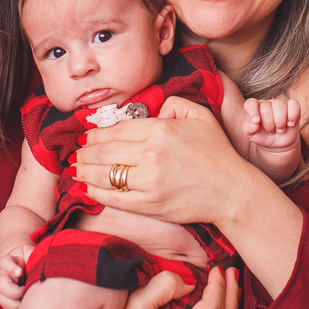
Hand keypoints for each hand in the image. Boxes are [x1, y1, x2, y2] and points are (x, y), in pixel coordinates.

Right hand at [0, 245, 32, 308]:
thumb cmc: (30, 257)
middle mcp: (4, 275)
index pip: (5, 262)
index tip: (20, 272)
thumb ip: (33, 255)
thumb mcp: (32, 252)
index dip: (11, 268)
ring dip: (15, 304)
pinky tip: (26, 307)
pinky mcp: (7, 299)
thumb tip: (38, 262)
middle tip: (25, 291)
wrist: (26, 265)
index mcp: (10, 261)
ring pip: (2, 299)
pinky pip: (7, 308)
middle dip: (14, 292)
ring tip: (26, 301)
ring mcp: (4, 288)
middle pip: (1, 285)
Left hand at [74, 96, 259, 226]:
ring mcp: (149, 182)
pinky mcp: (150, 204)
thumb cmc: (217, 153)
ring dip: (84, 172)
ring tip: (76, 170)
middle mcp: (151, 155)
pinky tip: (88, 188)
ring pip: (104, 175)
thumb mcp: (200, 116)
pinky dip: (96, 193)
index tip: (88, 137)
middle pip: (104, 151)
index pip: (116, 129)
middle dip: (84, 153)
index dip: (96, 134)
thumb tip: (153, 110)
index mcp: (160, 130)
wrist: (232, 191)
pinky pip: (114, 198)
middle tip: (77, 154)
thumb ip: (173, 104)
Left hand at [244, 97, 300, 151]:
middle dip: (268, 124)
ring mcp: (280, 104)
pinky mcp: (292, 107)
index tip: (256, 122)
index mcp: (254, 108)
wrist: (277, 143)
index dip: (252, 111)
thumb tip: (253, 124)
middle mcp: (266, 103)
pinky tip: (290, 124)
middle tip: (270, 131)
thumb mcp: (251, 135)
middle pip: (266, 107)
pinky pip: (294, 105)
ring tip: (279, 130)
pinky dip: (292, 116)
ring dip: (280, 122)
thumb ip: (247, 129)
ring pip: (280, 105)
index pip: (250, 103)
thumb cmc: (262, 136)